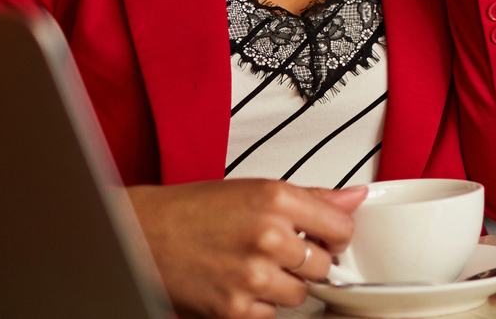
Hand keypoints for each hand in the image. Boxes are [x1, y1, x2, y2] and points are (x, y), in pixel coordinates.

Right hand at [124, 179, 366, 318]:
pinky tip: (238, 285)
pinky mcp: (234, 310)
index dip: (334, 235)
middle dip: (307, 262)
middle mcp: (268, 237)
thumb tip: (354, 197)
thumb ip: (312, 197)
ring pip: (299, 294)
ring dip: (283, 286)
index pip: (342, 228)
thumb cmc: (193, 210)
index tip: (323, 237)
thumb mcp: (255, 189)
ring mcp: (252, 277)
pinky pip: (270, 315)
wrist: (142, 235)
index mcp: (277, 200)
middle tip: (280, 253)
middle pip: (323, 266)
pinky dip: (258, 306)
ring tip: (254, 267)